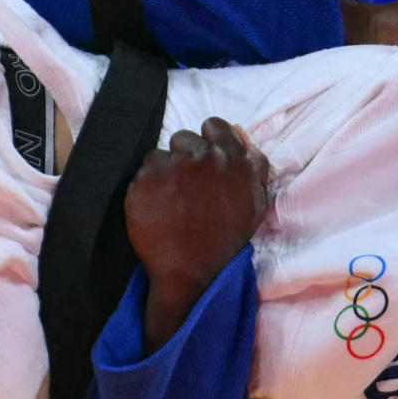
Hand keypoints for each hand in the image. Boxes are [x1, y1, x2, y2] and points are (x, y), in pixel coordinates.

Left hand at [125, 117, 271, 343]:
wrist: (191, 273)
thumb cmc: (226, 240)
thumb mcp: (255, 201)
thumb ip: (253, 163)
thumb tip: (238, 131)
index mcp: (233, 158)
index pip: (214, 126)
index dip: (206, 142)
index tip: (202, 164)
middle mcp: (203, 155)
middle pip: (184, 139)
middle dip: (184, 159)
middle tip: (186, 188)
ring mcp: (171, 165)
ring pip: (160, 155)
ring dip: (163, 173)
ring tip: (170, 202)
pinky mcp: (144, 179)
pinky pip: (142, 173)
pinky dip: (146, 189)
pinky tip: (156, 210)